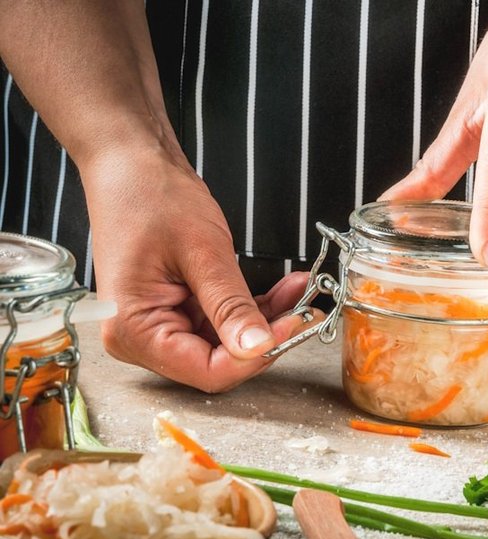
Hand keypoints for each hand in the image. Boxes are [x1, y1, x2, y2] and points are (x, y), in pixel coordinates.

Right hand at [80, 146, 320, 392]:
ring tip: (300, 292)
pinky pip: (224, 323)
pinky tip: (285, 289)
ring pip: (227, 343)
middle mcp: (142, 338)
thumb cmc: (152, 198)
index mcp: (134, 331)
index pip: (207, 371)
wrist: (131, 166)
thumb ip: (231, 305)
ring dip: (267, 321)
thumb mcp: (202, 252)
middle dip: (266, 337)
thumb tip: (258, 347)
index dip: (255, 356)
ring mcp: (160, 326)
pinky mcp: (177, 312)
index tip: (294, 326)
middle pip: (218, 363)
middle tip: (306, 311)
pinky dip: (254, 309)